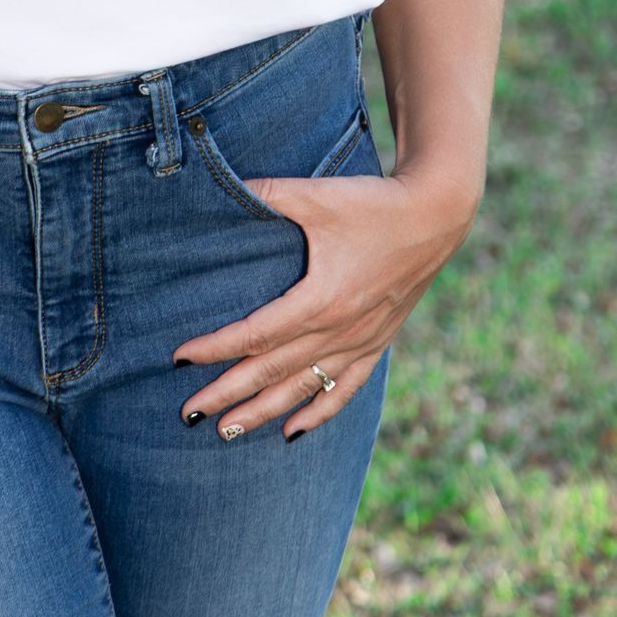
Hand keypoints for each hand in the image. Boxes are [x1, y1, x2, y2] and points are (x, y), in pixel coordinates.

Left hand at [172, 156, 479, 440]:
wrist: (436, 215)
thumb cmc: (374, 203)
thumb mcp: (318, 195)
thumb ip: (270, 192)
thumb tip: (227, 183)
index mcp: (321, 299)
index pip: (256, 334)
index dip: (216, 347)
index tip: (181, 358)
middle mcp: (339, 330)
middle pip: (273, 371)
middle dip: (228, 394)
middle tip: (190, 413)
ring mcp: (360, 342)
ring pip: (303, 388)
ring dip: (263, 411)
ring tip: (227, 432)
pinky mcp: (377, 343)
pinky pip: (343, 389)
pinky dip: (317, 413)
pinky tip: (292, 432)